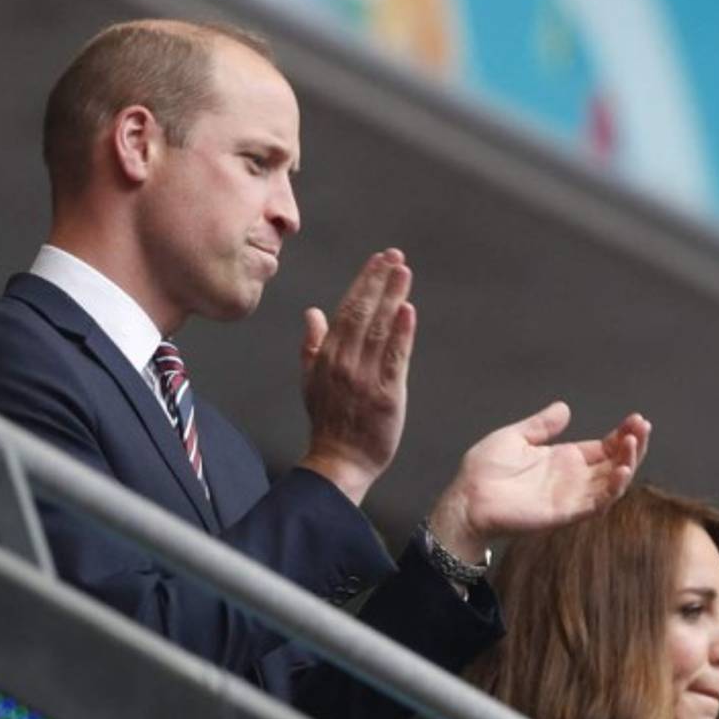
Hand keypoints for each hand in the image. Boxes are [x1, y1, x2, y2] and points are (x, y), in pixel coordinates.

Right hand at [298, 249, 415, 503]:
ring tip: (403, 272)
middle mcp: (344, 362)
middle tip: (395, 255)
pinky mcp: (385, 395)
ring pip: (378, 330)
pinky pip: (393, 359)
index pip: (346, 310)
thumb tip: (312, 312)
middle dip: (379, 281)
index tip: (379, 260)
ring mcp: (364, 378)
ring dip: (392, 298)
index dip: (364, 283)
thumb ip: (312, 344)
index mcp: (327, 356)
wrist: (337, 463)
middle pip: (362, 313)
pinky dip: (400, 334)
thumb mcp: (311, 380)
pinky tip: (408, 311)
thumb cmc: (327, 423)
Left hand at [428, 402, 650, 561]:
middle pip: (615, 463)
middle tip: (643, 426)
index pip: (604, 447)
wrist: (465, 500)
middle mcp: (573, 479)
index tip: (636, 418)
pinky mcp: (564, 513)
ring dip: (628, 464)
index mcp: (564, 459)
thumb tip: (564, 407)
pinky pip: (596, 504)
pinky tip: (621, 470)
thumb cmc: (484, 471)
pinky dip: (612, 489)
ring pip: (612, 483)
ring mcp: (571, 497)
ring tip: (634, 443)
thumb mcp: (515, 438)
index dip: (623, 434)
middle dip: (633, 445)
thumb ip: (541, 425)